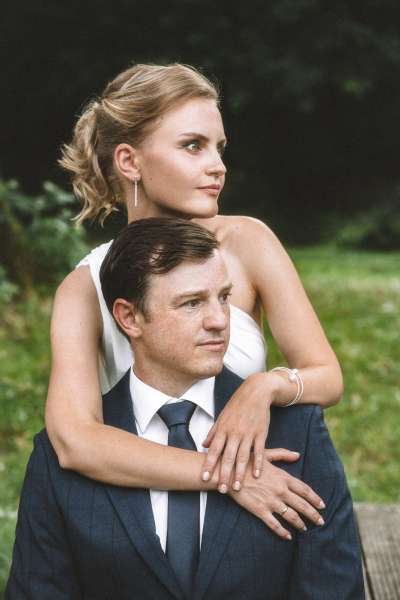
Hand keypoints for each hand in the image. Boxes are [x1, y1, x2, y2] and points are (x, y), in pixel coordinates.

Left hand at [202, 373, 272, 490]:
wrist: (255, 392)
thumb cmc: (237, 404)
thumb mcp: (222, 416)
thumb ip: (214, 432)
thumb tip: (204, 445)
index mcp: (223, 429)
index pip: (214, 450)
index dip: (209, 464)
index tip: (204, 478)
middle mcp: (234, 433)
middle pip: (228, 457)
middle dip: (224, 474)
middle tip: (221, 490)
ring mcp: (248, 434)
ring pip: (243, 457)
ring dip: (239, 473)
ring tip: (236, 487)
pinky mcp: (261, 434)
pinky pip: (259, 451)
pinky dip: (258, 463)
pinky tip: (256, 475)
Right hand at [229, 448, 325, 539]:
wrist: (228, 472)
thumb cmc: (246, 461)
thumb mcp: (266, 454)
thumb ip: (283, 455)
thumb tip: (298, 454)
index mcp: (283, 477)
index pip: (305, 489)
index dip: (315, 498)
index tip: (322, 505)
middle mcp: (280, 490)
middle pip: (302, 505)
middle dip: (313, 514)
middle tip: (321, 521)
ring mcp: (271, 502)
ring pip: (291, 516)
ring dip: (301, 524)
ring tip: (306, 528)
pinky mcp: (260, 510)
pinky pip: (275, 524)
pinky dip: (283, 532)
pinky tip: (288, 536)